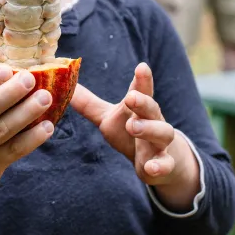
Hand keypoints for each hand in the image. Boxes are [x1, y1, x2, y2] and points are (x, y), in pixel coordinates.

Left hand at [71, 63, 178, 183]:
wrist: (157, 162)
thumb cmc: (129, 133)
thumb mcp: (107, 118)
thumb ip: (88, 104)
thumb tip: (68, 87)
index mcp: (138, 108)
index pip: (141, 89)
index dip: (142, 78)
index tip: (141, 66)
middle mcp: (152, 121)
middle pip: (152, 108)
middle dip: (142, 102)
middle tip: (130, 97)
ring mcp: (159, 142)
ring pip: (162, 133)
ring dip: (149, 129)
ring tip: (132, 126)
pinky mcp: (163, 164)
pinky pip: (165, 164)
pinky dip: (159, 166)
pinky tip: (151, 168)